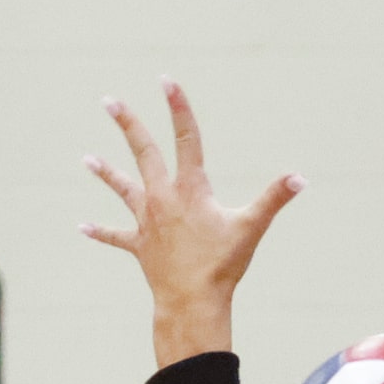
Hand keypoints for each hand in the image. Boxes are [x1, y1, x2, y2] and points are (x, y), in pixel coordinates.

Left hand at [83, 82, 303, 366]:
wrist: (192, 302)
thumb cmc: (222, 265)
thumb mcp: (251, 227)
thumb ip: (274, 199)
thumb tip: (301, 178)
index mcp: (189, 189)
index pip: (185, 139)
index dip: (178, 108)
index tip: (166, 81)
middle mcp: (162, 198)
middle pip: (143, 152)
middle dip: (128, 124)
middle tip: (109, 101)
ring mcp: (147, 222)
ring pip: (123, 189)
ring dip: (105, 172)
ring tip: (87, 158)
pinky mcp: (140, 246)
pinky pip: (116, 236)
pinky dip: (101, 232)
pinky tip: (82, 227)